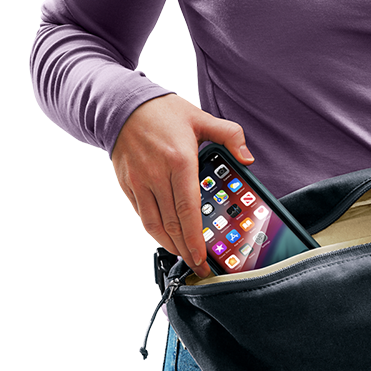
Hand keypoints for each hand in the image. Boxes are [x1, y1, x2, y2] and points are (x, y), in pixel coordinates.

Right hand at [111, 93, 253, 278]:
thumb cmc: (164, 111)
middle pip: (171, 223)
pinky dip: (154, 230)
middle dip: (186, 250)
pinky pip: (141, 214)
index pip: (188, 209)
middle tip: (198, 265)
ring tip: (184, 256)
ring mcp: (139, 182)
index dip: (195, 238)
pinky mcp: (127, 185)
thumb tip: (248, 158)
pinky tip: (166, 236)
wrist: (123, 105)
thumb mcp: (201, 117)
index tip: (203, 256)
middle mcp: (157, 175)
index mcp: (179, 161)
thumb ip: (230, 135)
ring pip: (154, 224)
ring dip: (169, 245)